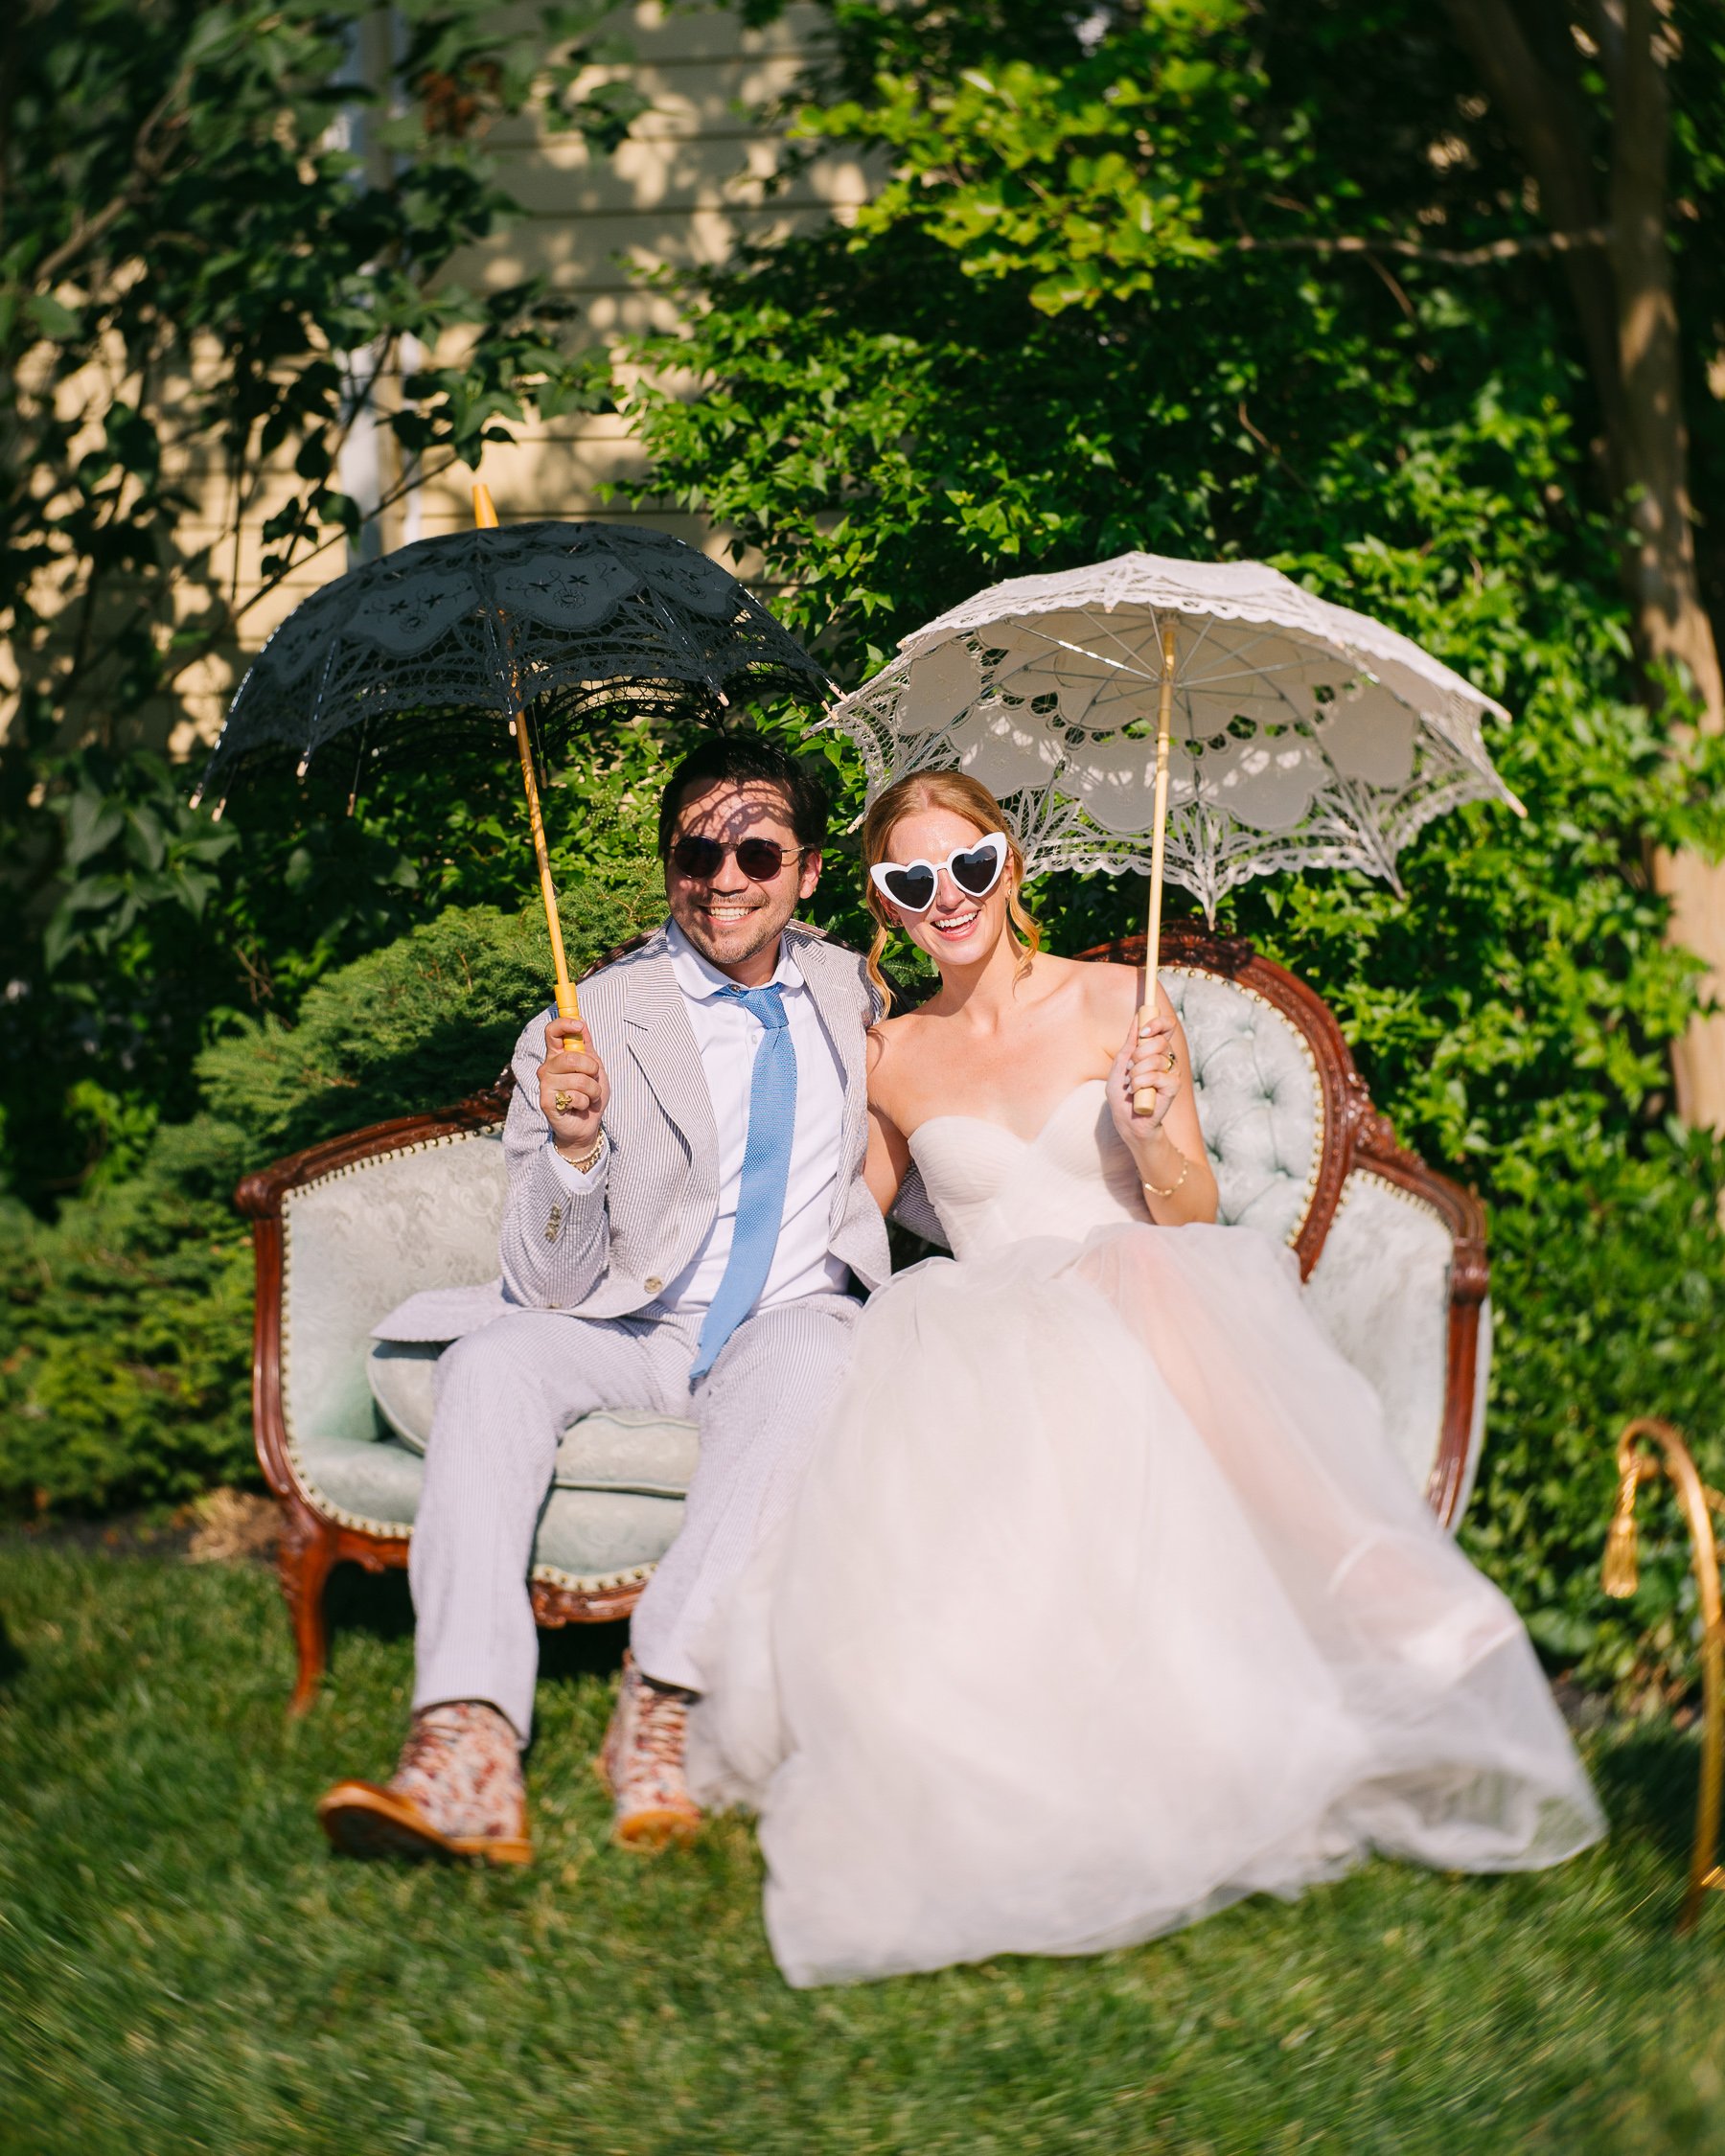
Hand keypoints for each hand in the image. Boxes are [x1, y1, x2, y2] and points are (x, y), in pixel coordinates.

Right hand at [538, 1017, 608, 1159]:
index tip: (579, 1025)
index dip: (564, 1023)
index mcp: (557, 1055)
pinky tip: (579, 1107)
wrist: (587, 1124)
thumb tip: (581, 1020)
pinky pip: (575, 1096)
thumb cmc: (590, 1094)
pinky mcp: (546, 1102)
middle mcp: (547, 1068)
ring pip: (578, 1079)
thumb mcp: (595, 1066)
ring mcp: (545, 1084)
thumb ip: (587, 1046)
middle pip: (570, 1057)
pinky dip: (585, 1103)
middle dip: (592, 1069)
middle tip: (594, 1078)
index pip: (552, 1032)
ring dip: (593, 1090)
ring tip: (588, 1097)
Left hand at [1106, 1008, 1179, 1163]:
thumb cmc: (1123, 1093)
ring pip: (1156, 1059)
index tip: (1143, 1031)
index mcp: (1155, 1050)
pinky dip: (1141, 1083)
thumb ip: (1130, 1041)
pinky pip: (1158, 1076)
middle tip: (1130, 1069)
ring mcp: (1172, 1072)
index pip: (1166, 1026)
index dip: (1158, 1022)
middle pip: (1159, 1041)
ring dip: (1136, 1073)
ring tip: (1131, 1085)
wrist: (1127, 1119)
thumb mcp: (1121, 1063)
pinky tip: (1137, 1092)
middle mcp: (1166, 1058)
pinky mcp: (1173, 1086)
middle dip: (1139, 1054)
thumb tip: (1138, 1017)